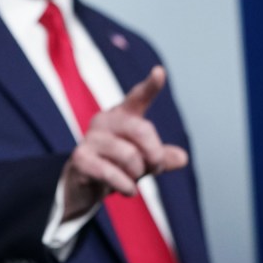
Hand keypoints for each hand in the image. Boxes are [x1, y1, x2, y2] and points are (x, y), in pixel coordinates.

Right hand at [60, 65, 188, 220]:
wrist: (81, 186)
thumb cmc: (115, 166)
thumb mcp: (143, 161)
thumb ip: (162, 157)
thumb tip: (182, 158)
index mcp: (122, 116)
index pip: (138, 98)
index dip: (150, 86)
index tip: (160, 72)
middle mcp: (105, 121)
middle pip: (142, 130)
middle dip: (155, 155)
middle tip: (154, 169)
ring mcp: (90, 138)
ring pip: (130, 156)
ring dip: (138, 175)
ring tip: (133, 181)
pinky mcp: (80, 158)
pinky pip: (111, 173)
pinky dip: (126, 186)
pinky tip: (128, 190)